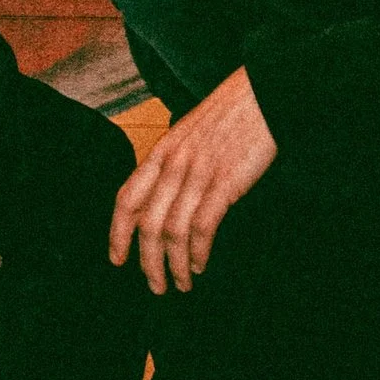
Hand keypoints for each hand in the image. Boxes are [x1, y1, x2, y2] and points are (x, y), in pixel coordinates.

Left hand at [109, 65, 277, 291]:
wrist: (262, 93)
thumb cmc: (229, 115)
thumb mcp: (189, 134)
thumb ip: (173, 163)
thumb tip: (165, 197)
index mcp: (161, 152)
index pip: (127, 199)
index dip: (117, 233)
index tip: (117, 259)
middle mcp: (173, 165)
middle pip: (147, 224)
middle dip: (147, 262)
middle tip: (154, 285)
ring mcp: (198, 174)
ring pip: (172, 232)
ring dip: (174, 264)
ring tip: (180, 283)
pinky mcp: (224, 182)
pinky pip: (202, 226)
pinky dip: (198, 252)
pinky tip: (200, 265)